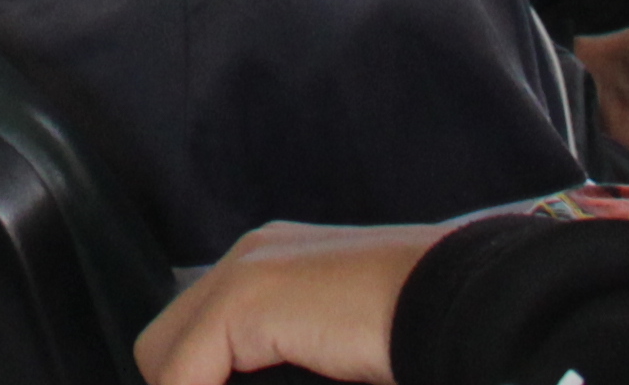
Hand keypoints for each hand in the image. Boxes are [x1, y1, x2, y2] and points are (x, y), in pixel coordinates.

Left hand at [138, 220, 441, 384]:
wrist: (464, 303)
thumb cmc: (423, 335)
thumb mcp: (339, 356)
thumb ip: (293, 362)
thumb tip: (265, 377)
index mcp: (278, 266)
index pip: (201, 333)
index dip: (203, 378)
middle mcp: (253, 256)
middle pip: (168, 342)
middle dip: (188, 380)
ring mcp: (246, 271)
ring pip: (164, 356)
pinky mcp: (245, 297)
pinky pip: (180, 372)